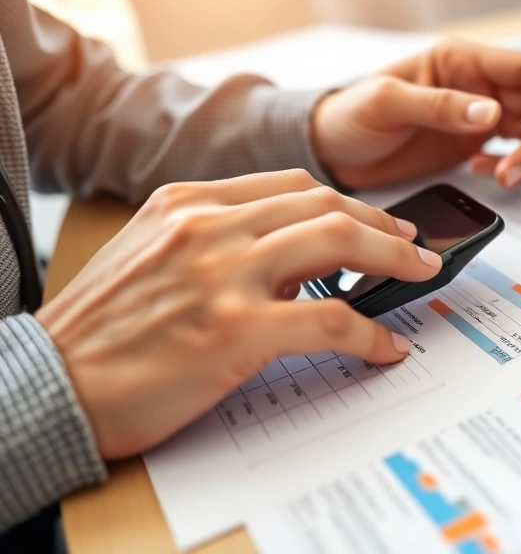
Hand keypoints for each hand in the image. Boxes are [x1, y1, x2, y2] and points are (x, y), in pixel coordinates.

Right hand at [35, 169, 440, 458]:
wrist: (50, 385)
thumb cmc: (102, 331)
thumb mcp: (152, 256)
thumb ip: (217, 243)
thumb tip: (294, 264)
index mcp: (187, 203)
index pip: (293, 186)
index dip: (348, 202)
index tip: (377, 220)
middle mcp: (208, 225)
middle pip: (325, 204)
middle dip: (384, 224)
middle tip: (415, 246)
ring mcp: (223, 273)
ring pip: (338, 241)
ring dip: (394, 258)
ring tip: (419, 275)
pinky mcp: (235, 329)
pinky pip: (331, 322)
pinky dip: (370, 334)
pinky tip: (385, 348)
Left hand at [311, 39, 520, 189]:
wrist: (330, 151)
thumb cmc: (349, 114)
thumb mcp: (388, 102)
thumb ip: (440, 105)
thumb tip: (491, 113)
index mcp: (461, 61)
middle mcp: (476, 86)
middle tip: (519, 172)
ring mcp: (476, 116)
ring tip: (504, 178)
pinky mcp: (470, 144)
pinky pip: (510, 151)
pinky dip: (510, 166)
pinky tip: (487, 174)